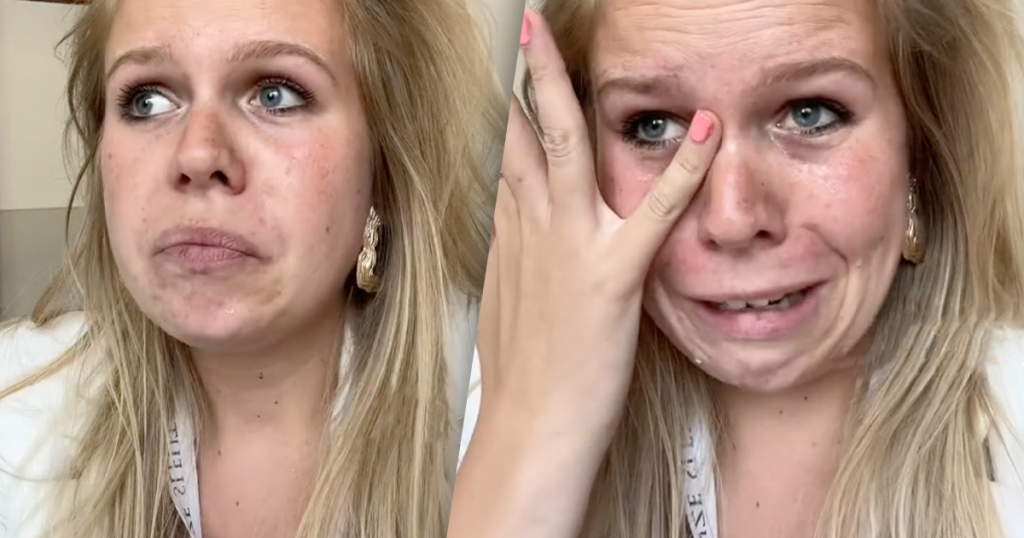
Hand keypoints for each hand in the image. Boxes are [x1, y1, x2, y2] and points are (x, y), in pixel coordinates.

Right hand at [450, 9, 720, 537]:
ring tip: (553, 41)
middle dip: (521, 78)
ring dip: (560, 90)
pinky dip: (682, 170)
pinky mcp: (611, 277)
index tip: (504, 73)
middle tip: (520, 29)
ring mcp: (568, 249)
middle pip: (521, 136)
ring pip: (564, 150)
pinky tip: (708, 132)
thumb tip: (511, 228)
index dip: (505, 108)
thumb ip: (513, 256)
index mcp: (512, 237)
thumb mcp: (507, 303)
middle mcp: (532, 230)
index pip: (506, 155)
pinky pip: (653, 214)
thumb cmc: (525, 374)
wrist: (532, 427)